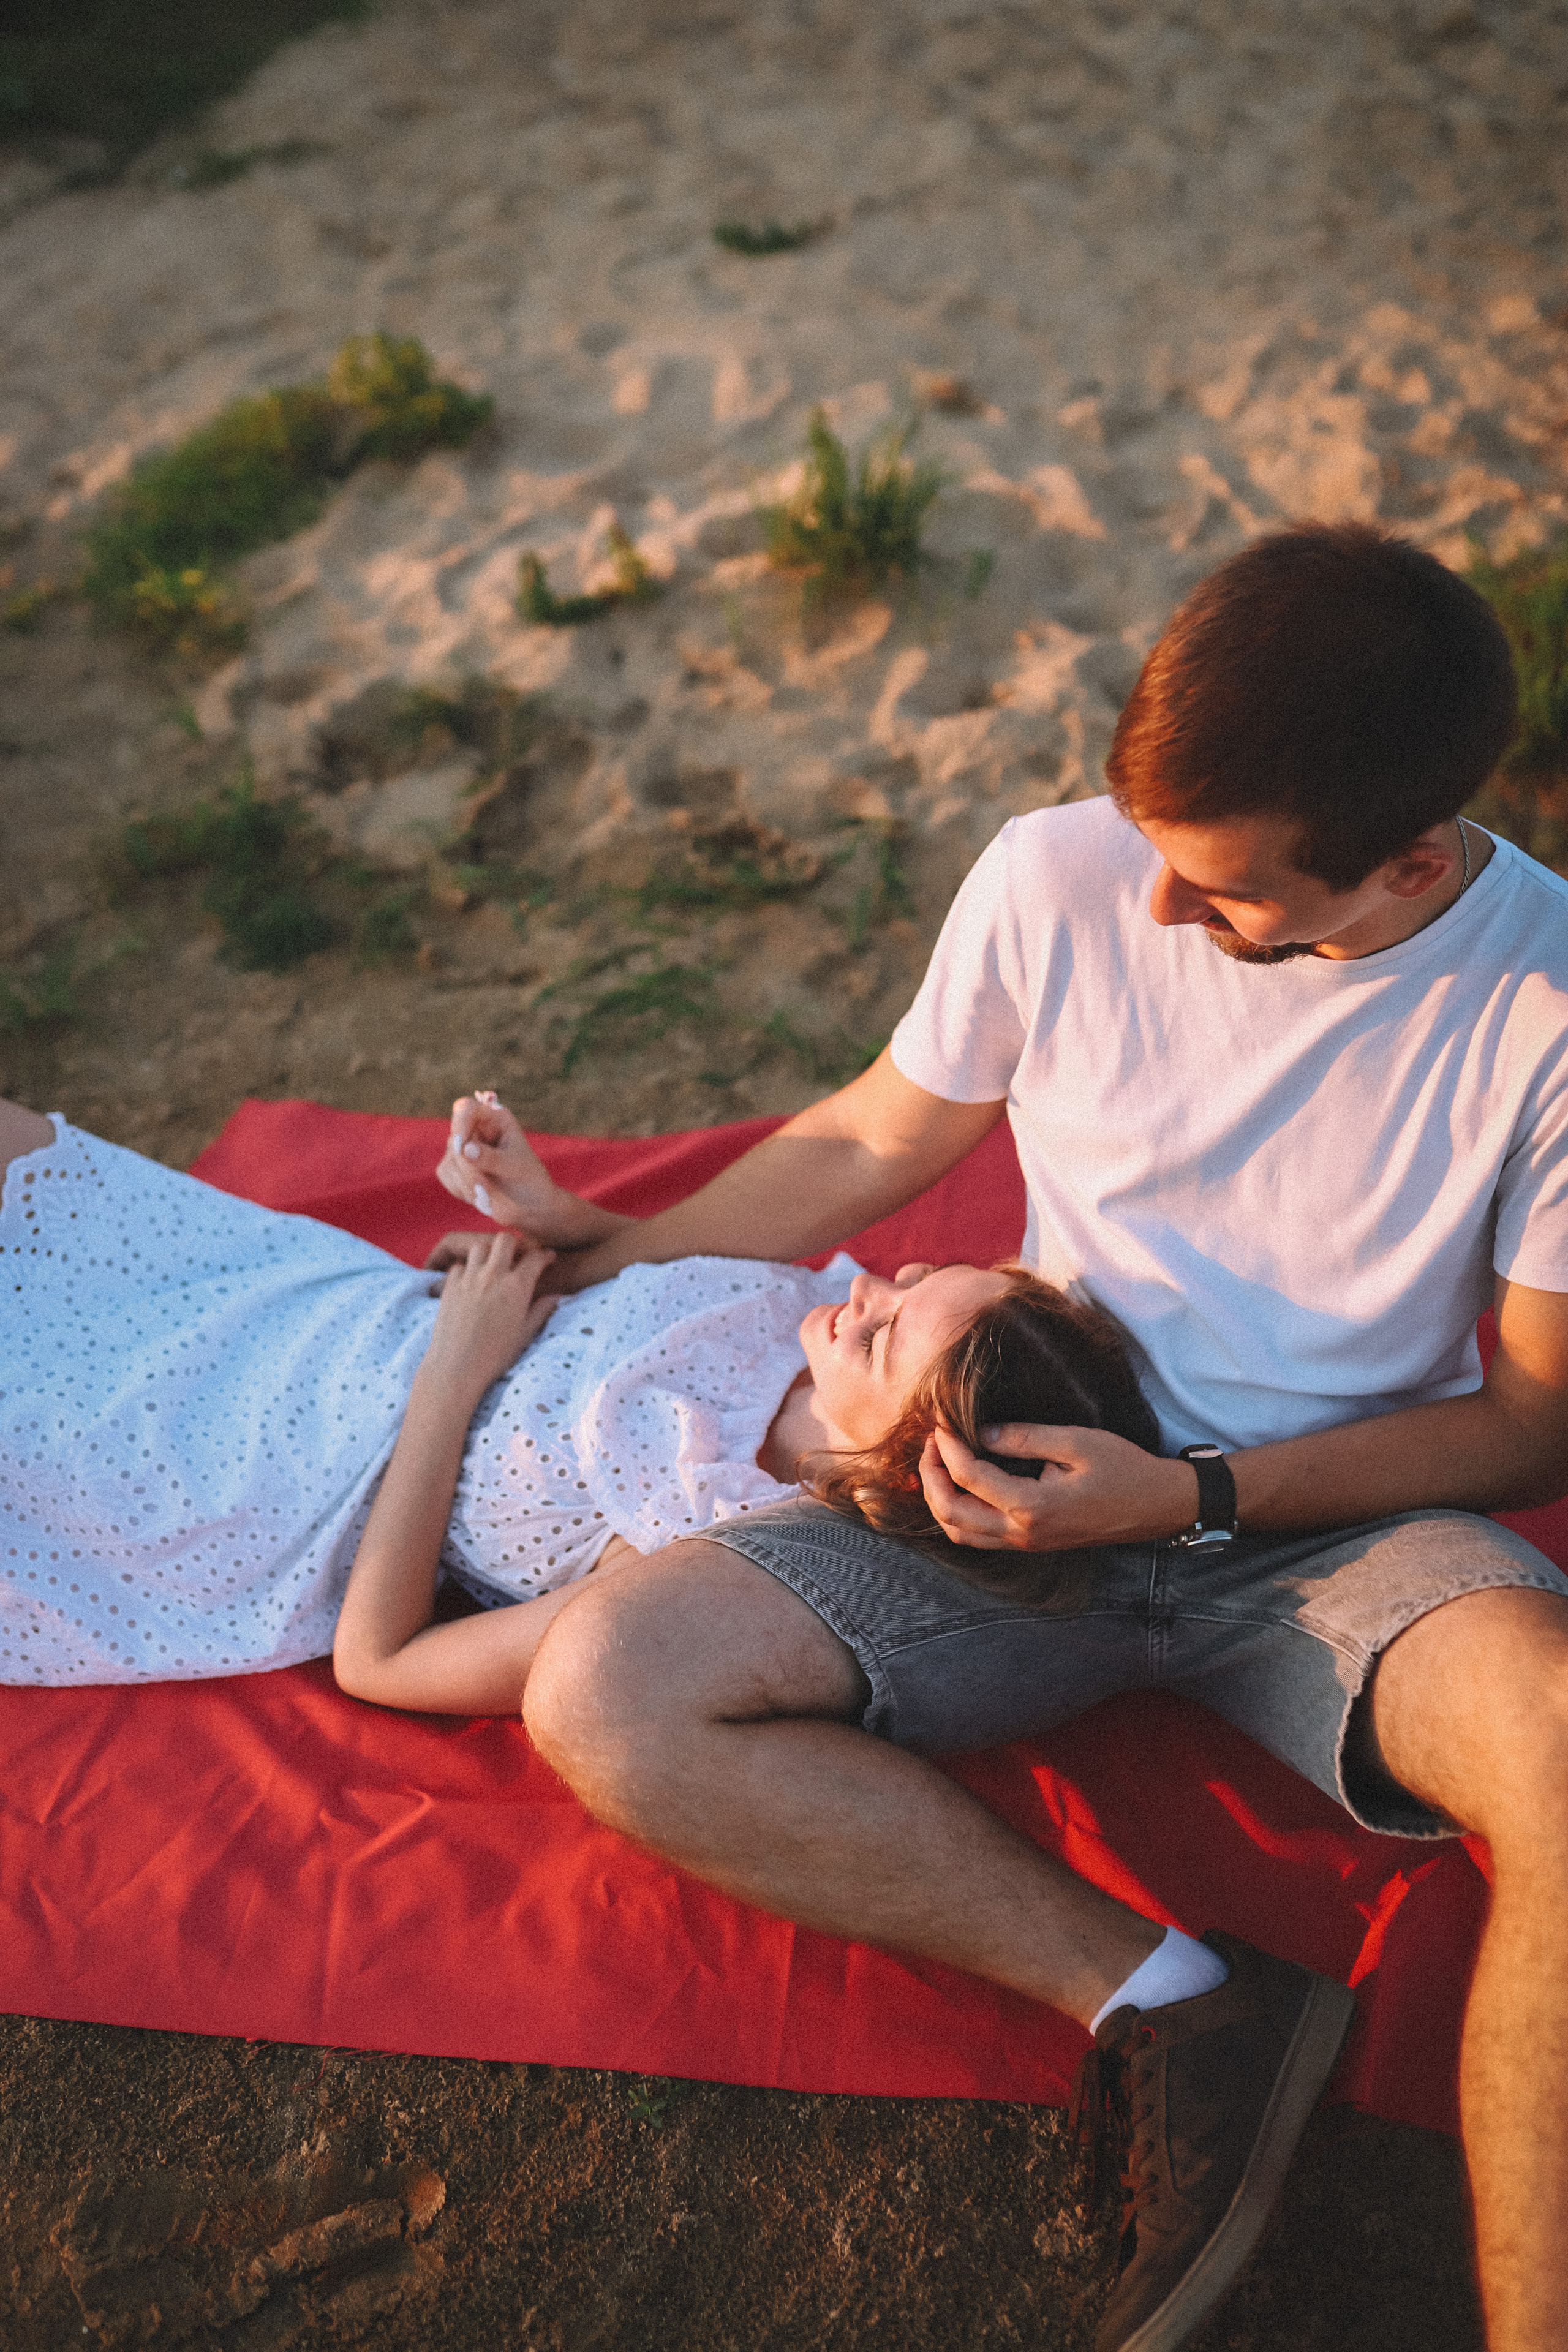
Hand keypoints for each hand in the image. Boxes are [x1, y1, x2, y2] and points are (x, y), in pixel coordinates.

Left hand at [418, 1230, 557, 1402]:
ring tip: (493, 1267)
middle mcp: (493, 1276)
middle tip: (518, 1256)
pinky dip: (467, 1269)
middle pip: (505, 1239)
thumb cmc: (494, 1356)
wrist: (457, 1367)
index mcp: (517, 1287)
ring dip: (489, 1253)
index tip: (548, 1258)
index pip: (535, 1258)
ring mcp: (469, 1279)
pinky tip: (471, 1283)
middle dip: (515, 1244)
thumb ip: (541, 1311)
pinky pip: (459, 1265)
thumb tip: (557, 1297)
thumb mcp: (525, 1334)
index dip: (545, 1255)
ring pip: (480, 1247)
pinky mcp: (449, 1286)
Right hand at [437, 1092, 561, 1239]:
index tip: (462, 1145)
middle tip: (484, 1187)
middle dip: (468, 1166)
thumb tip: (465, 1149)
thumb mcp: (515, 1166)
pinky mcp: (454, 1167)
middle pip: (455, 1138)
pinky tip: (480, 1195)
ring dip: (467, 1181)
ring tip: (487, 1194)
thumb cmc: (529, 1179)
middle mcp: (476, 1129)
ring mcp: (462, 1148)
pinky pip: (446, 1174)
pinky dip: (462, 1188)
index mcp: (495, 1119)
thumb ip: (491, 1158)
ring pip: (450, 1159)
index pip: (466, 1108)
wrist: (529, 1205)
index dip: (460, 1123)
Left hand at [919, 1423, 1196, 1550]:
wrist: (1157, 1505)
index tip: (942, 1420)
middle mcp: (1023, 1533)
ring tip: (940, 1462)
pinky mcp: (1032, 1543)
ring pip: (960, 1532)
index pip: (969, 1476)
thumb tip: (981, 1432)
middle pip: (951, 1514)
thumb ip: (1024, 1437)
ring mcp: (1026, 1543)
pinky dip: (959, 1512)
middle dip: (931, 1476)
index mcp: (1032, 1506)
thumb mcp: (1076, 1441)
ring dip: (940, 1499)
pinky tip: (962, 1484)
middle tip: (932, 1442)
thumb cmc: (1123, 1468)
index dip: (947, 1446)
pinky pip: (979, 1537)